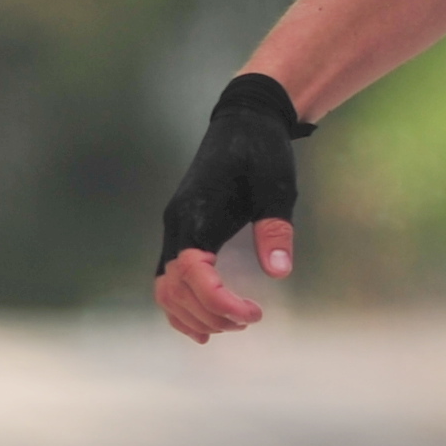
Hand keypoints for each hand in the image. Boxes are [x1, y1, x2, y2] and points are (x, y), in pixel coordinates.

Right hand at [151, 72, 313, 342]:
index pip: (194, 274)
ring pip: (166, 288)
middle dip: (210, 313)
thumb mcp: (276, 185)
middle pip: (176, 288)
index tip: (255, 315)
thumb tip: (279, 272)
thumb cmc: (261, 150)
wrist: (245, 119)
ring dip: (194, 313)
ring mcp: (175, 229)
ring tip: (231, 325)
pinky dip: (181, 305)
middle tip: (248, 321)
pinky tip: (204, 324)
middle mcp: (177, 225)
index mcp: (196, 214)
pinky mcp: (182, 231)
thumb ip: (275, 229)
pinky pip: (169, 278)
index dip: (220, 302)